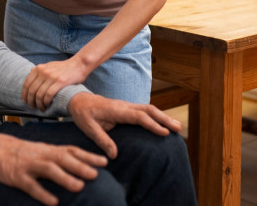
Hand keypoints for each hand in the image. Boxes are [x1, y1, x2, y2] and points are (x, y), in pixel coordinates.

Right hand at [0, 132, 107, 205]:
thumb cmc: (21, 152)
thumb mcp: (41, 151)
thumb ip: (58, 157)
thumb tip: (81, 165)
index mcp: (48, 149)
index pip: (71, 150)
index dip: (88, 156)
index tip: (105, 162)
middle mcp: (41, 155)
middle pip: (63, 158)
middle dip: (80, 166)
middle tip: (96, 175)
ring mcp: (29, 165)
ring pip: (49, 170)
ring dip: (65, 178)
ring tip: (79, 187)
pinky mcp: (18, 177)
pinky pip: (31, 185)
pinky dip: (42, 193)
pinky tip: (53, 202)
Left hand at [22, 57, 89, 110]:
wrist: (78, 64)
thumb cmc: (64, 67)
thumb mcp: (49, 65)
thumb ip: (40, 70)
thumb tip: (31, 72)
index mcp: (39, 68)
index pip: (27, 83)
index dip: (24, 94)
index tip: (25, 100)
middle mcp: (43, 72)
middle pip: (32, 90)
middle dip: (31, 101)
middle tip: (32, 106)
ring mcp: (51, 77)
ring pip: (40, 94)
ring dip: (39, 104)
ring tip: (41, 108)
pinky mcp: (60, 82)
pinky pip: (49, 95)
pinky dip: (46, 102)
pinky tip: (47, 105)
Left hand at [68, 92, 182, 158]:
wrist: (78, 100)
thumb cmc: (83, 114)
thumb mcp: (89, 128)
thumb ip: (102, 140)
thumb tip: (114, 155)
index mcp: (116, 110)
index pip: (138, 116)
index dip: (152, 124)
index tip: (164, 132)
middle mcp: (124, 106)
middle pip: (148, 109)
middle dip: (164, 118)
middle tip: (178, 128)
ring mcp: (126, 105)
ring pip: (148, 108)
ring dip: (163, 116)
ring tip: (176, 126)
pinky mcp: (127, 108)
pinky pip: (144, 110)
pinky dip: (156, 115)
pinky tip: (164, 123)